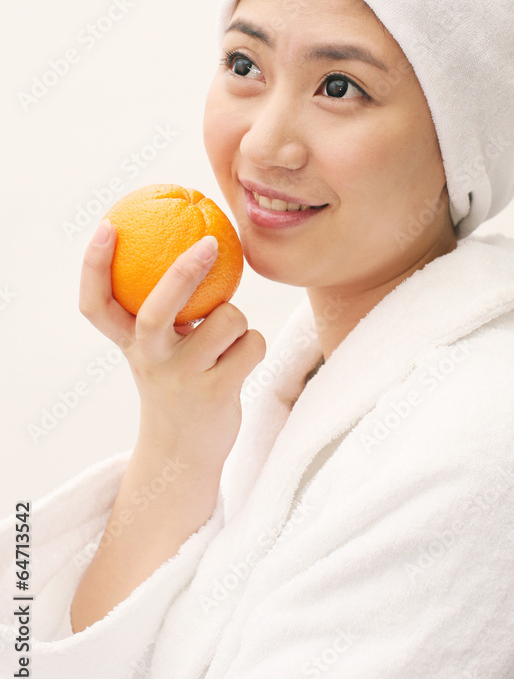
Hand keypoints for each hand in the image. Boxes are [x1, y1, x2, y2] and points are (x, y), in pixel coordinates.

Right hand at [79, 219, 265, 467]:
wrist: (183, 452)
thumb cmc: (175, 382)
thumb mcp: (158, 347)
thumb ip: (165, 306)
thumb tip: (191, 238)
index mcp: (129, 343)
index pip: (96, 304)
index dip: (95, 266)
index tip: (108, 226)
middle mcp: (149, 359)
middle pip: (157, 311)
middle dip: (183, 273)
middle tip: (208, 242)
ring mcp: (182, 378)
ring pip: (229, 319)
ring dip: (238, 321)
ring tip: (224, 342)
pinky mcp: (215, 393)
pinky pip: (252, 343)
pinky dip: (254, 344)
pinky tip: (239, 361)